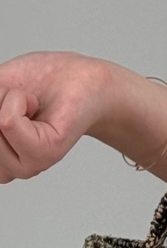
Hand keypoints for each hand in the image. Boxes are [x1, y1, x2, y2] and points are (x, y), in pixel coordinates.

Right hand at [0, 51, 110, 183]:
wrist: (77, 77)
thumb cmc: (35, 83)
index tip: (7, 113)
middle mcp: (4, 170)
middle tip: (16, 101)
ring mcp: (24, 167)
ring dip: (6, 100)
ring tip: (28, 104)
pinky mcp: (44, 154)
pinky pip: (7, 122)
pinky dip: (18, 102)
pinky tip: (36, 106)